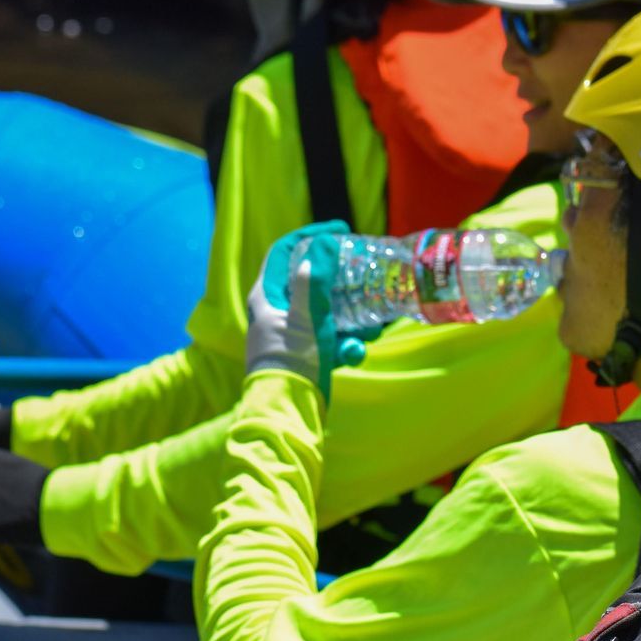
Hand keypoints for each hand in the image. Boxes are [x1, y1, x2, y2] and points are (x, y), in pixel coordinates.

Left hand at [247, 222, 370, 399]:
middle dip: (343, 281)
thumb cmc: (293, 359)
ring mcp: (291, 333)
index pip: (286, 251)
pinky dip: (345, 344)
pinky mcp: (305, 354)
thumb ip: (314, 281)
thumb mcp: (307, 316)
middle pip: (312, 281)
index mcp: (267, 295)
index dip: (312, 235)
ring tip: (373, 325)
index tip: (340, 231)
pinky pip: (329, 339)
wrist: (288, 409)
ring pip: (327, 312)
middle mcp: (276, 310)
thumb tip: (322, 244)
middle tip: (364, 274)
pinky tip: (355, 352)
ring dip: (352, 318)